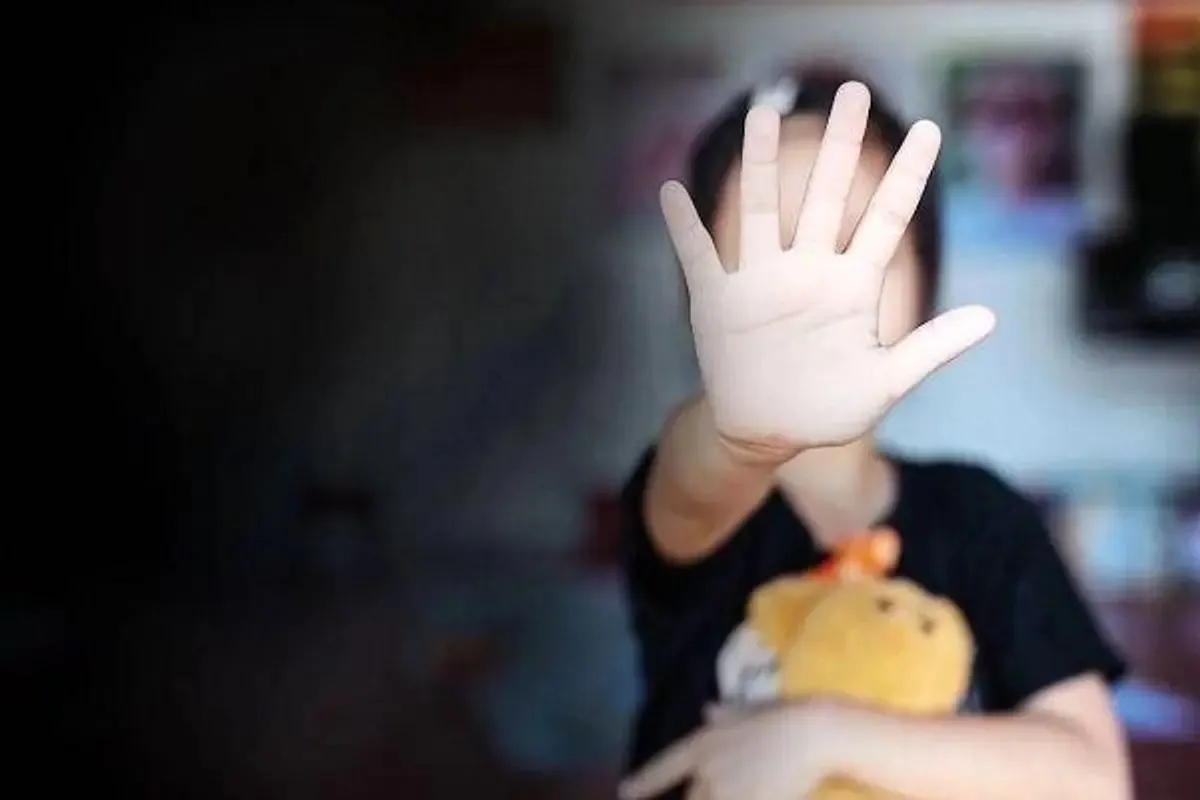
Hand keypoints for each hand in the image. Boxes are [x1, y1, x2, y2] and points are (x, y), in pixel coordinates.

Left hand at [619, 702, 831, 799]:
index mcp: (702, 744)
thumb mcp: (746, 709)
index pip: (664, 767)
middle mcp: (707, 772)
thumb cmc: (782, 717)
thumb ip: (724, 714)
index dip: (643, 781)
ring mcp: (726, 794)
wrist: (810, 735)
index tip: (625, 791)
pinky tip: (755, 797)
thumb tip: (707, 710)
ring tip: (739, 792)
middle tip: (712, 791)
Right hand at [661, 82, 994, 457]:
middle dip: (839, 146)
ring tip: (762, 115)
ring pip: (760, 212)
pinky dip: (684, 227)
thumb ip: (931, 349)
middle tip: (852, 92)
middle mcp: (807, 272)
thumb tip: (989, 319)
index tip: (931, 129)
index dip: (907, 175)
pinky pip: (698, 257)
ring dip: (758, 165)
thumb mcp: (885, 383)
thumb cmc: (828, 407)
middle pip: (824, 196)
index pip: (885, 218)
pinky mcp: (718, 303)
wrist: (767, 432)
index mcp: (852, 286)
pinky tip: (672, 192)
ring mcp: (760, 283)